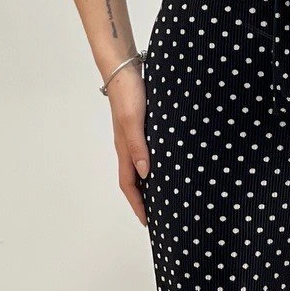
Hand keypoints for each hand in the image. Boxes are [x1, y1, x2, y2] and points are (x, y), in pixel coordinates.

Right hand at [107, 65, 149, 225]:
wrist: (123, 68)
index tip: (148, 222)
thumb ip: (139, 146)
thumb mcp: (134, 120)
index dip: (138, 204)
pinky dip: (153, 164)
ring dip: (149, 183)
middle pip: (133, 180)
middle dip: (143, 199)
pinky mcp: (140, 125)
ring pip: (139, 166)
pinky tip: (166, 163)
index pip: (128, 184)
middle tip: (159, 214)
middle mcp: (127, 146)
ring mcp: (133, 136)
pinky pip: (145, 152)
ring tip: (164, 194)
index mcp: (124, 148)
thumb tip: (146, 174)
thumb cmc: (129, 93)